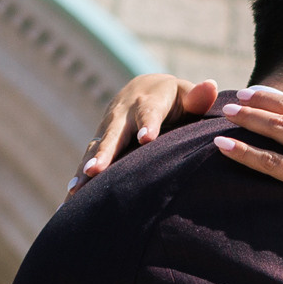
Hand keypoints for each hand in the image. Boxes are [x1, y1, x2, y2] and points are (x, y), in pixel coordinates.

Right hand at [66, 74, 218, 200]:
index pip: (149, 113)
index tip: (146, 139)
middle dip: (106, 153)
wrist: (143, 87)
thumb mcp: (186, 94)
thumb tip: (211, 87)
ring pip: (97, 147)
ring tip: (77, 188)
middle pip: (114, 133)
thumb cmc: (173, 97)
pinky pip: (90, 157)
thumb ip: (197, 96)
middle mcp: (123, 113)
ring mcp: (109, 126)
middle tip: (96, 170)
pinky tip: (71, 196)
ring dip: (87, 167)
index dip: (147, 124)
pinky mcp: (100, 139)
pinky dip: (80, 175)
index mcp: (148, 101)